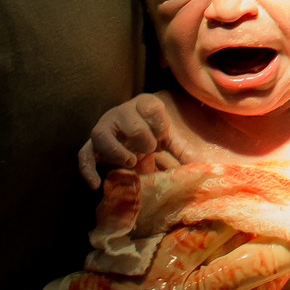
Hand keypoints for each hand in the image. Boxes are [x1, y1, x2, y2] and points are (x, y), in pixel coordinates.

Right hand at [78, 94, 199, 187]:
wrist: (135, 142)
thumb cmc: (155, 139)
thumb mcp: (172, 140)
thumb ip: (185, 151)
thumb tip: (205, 170)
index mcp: (144, 105)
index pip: (151, 107)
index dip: (160, 125)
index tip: (163, 137)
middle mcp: (122, 112)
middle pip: (130, 123)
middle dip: (144, 141)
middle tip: (149, 151)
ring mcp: (104, 128)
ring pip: (101, 134)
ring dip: (118, 152)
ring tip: (131, 162)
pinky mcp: (92, 146)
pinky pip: (84, 154)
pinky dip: (88, 169)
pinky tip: (95, 184)